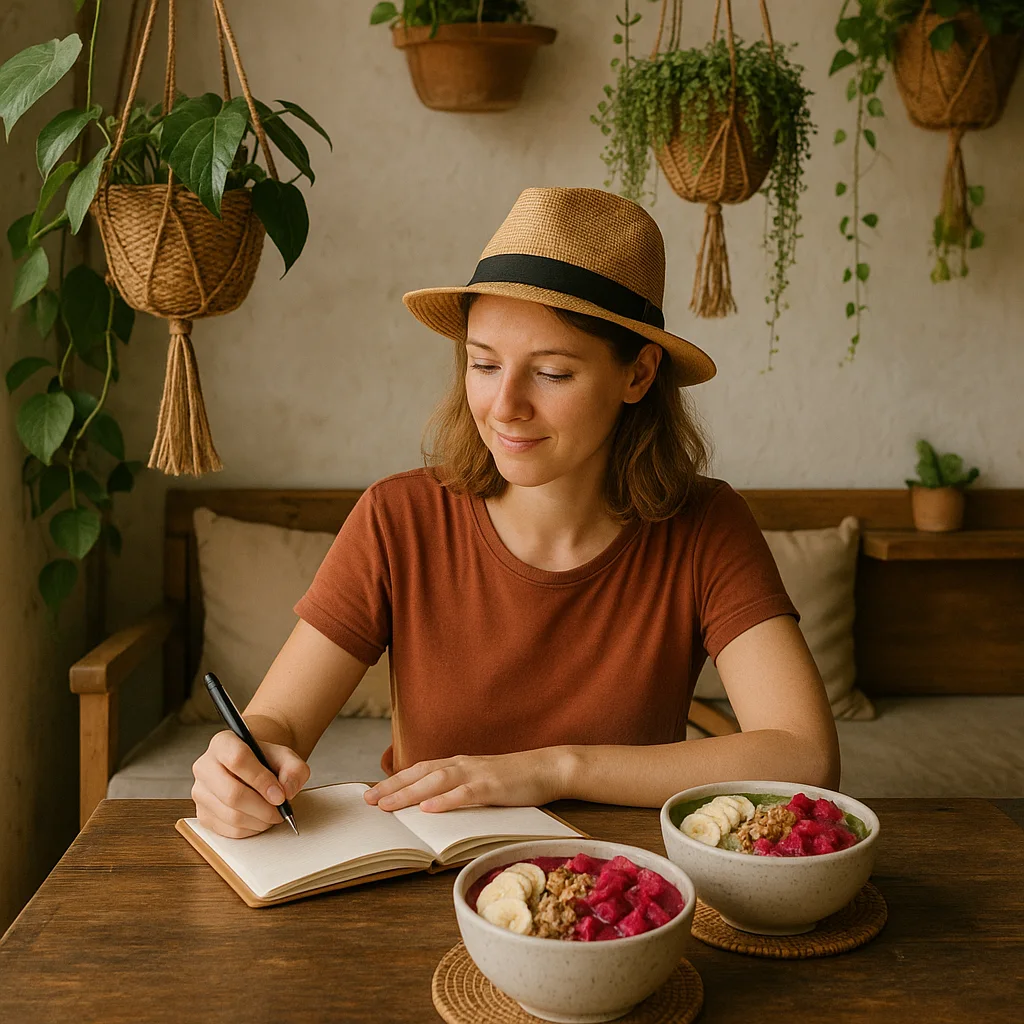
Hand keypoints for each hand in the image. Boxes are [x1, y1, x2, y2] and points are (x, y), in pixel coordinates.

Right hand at [191, 730, 310, 837]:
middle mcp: (205, 766)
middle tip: (280, 810)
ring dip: (259, 821)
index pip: (238, 760)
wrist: (253, 767)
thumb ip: (294, 769)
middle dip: (263, 808)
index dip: (261, 780)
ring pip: (230, 816)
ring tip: (272, 814)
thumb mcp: (286, 756)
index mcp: (223, 743)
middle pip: (232, 794)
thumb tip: (287, 791)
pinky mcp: (202, 815)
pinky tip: (259, 820)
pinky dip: (250, 830)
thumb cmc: (266, 760)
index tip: (280, 795)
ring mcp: (200, 792)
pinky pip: (227, 830)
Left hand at [362, 748, 569, 812]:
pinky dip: (446, 800)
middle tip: (368, 800)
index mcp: (459, 764)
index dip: (395, 781)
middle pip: (421, 773)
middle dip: (392, 787)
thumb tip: (433, 805)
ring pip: (437, 781)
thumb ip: (459, 789)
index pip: (420, 770)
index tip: (372, 793)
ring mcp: (478, 774)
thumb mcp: (482, 781)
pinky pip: (466, 793)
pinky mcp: (494, 786)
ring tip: (388, 806)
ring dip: (410, 793)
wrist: (549, 768)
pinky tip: (430, 808)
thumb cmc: (516, 779)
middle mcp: (463, 765)